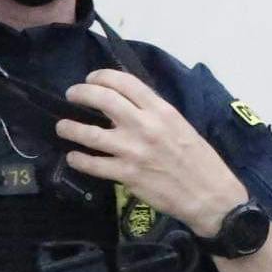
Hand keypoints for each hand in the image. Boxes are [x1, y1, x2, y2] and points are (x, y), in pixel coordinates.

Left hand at [58, 70, 247, 233]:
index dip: (102, 76)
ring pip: (89, 133)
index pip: (125, 82)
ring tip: (62, 126)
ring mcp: (133, 151)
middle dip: (80, 93)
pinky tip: (74, 157)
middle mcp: (145, 126)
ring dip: (70, 127)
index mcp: (161, 111)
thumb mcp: (181, 126)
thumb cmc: (199, 160)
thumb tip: (126, 106)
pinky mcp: (126, 175)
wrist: (209, 194)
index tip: (91, 79)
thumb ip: (154, 114)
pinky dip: (79, 159)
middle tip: (71, 95)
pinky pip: (93, 164)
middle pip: (102, 99)